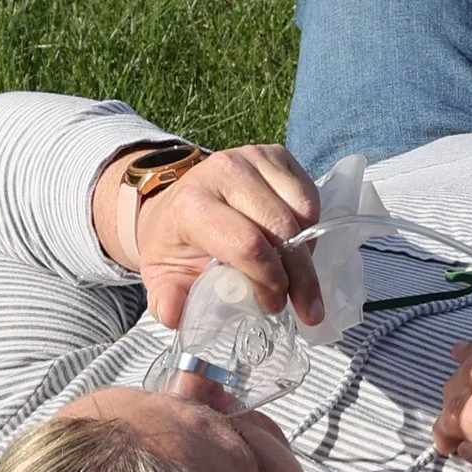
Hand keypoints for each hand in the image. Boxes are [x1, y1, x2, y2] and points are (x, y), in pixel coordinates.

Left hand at [109, 142, 324, 335]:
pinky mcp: (274, 154)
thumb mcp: (161, 276)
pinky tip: (295, 244)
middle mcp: (224, 172)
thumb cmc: (176, 244)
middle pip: (282, 230)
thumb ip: (166, 299)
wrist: (177, 201)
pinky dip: (310, 226)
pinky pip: (310, 196)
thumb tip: (176, 316)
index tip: (274, 306)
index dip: (269, 281)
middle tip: (305, 306)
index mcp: (193, 204)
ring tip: (295, 272)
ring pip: (303, 211)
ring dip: (306, 250)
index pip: (247, 245)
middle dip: (299, 275)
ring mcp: (252, 158)